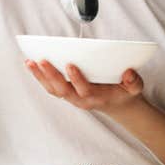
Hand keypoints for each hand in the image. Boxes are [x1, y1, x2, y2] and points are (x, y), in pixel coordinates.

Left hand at [25, 60, 143, 113]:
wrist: (118, 104)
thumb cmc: (124, 92)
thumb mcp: (135, 88)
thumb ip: (133, 82)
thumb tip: (129, 73)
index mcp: (96, 98)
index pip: (84, 90)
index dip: (77, 79)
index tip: (70, 65)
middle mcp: (80, 99)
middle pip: (62, 90)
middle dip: (50, 75)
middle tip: (41, 60)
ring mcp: (71, 97)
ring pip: (52, 89)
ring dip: (40, 76)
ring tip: (30, 61)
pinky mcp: (65, 93)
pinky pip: (49, 86)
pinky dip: (40, 76)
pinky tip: (32, 64)